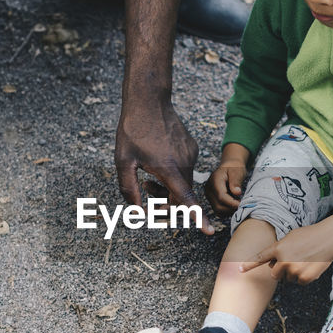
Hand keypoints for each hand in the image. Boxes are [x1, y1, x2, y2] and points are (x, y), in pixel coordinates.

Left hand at [116, 95, 213, 233]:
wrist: (149, 101)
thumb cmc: (132, 130)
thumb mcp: (123, 162)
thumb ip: (129, 189)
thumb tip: (137, 211)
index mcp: (168, 168)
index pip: (186, 199)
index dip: (197, 217)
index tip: (209, 230)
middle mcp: (184, 162)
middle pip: (182, 195)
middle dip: (166, 204)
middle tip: (146, 201)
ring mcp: (191, 154)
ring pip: (183, 182)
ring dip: (168, 188)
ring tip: (147, 180)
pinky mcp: (192, 148)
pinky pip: (185, 169)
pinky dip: (174, 174)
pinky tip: (157, 162)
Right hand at [205, 143, 249, 217]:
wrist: (228, 167)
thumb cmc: (234, 168)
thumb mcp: (237, 171)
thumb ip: (236, 181)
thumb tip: (237, 193)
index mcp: (214, 181)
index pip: (221, 197)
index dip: (232, 203)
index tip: (241, 204)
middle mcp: (209, 190)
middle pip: (218, 206)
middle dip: (231, 209)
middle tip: (242, 205)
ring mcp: (209, 196)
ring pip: (218, 211)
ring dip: (229, 211)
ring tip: (238, 204)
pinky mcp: (211, 200)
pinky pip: (218, 211)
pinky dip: (227, 211)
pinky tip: (234, 205)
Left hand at [238, 221, 332, 284]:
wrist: (329, 238)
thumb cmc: (310, 235)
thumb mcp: (291, 237)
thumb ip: (280, 249)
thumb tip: (275, 263)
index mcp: (279, 248)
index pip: (261, 258)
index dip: (249, 265)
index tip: (239, 270)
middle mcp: (284, 260)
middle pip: (275, 274)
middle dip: (280, 270)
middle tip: (293, 260)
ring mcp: (294, 270)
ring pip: (288, 279)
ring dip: (294, 273)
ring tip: (305, 260)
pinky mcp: (305, 278)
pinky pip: (299, 282)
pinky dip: (304, 277)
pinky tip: (311, 266)